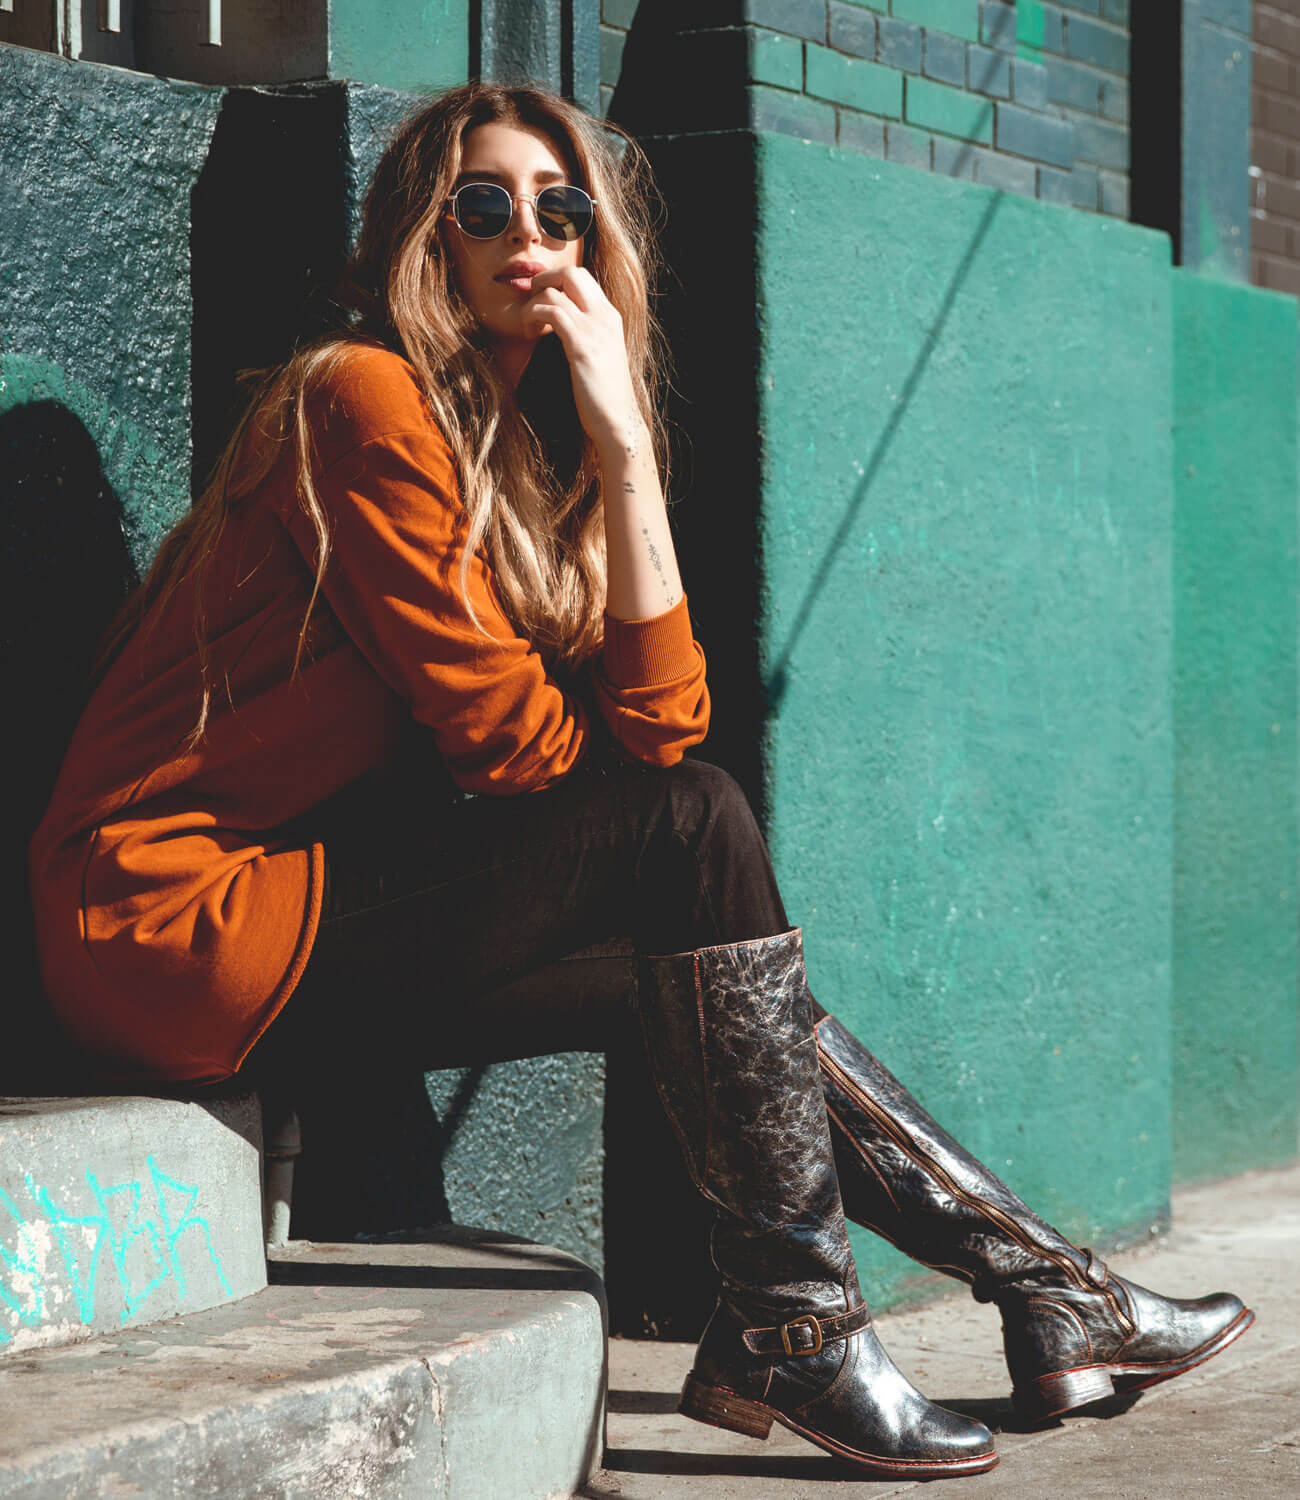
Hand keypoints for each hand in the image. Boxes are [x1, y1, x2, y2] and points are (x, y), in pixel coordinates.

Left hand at [523, 267, 647, 461]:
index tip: (541, 300)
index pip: (583, 278)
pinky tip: (529, 333)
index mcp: (610, 316)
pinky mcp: (581, 345)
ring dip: (533, 302)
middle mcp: (605, 316)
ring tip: (527, 325)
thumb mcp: (599, 355)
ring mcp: (595, 328)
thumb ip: (586, 335)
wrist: (618, 421)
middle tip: (530, 302)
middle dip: (544, 280)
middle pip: (571, 272)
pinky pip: (551, 311)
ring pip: (557, 288)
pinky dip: (533, 315)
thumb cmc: (604, 396)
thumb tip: (562, 327)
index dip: (557, 282)